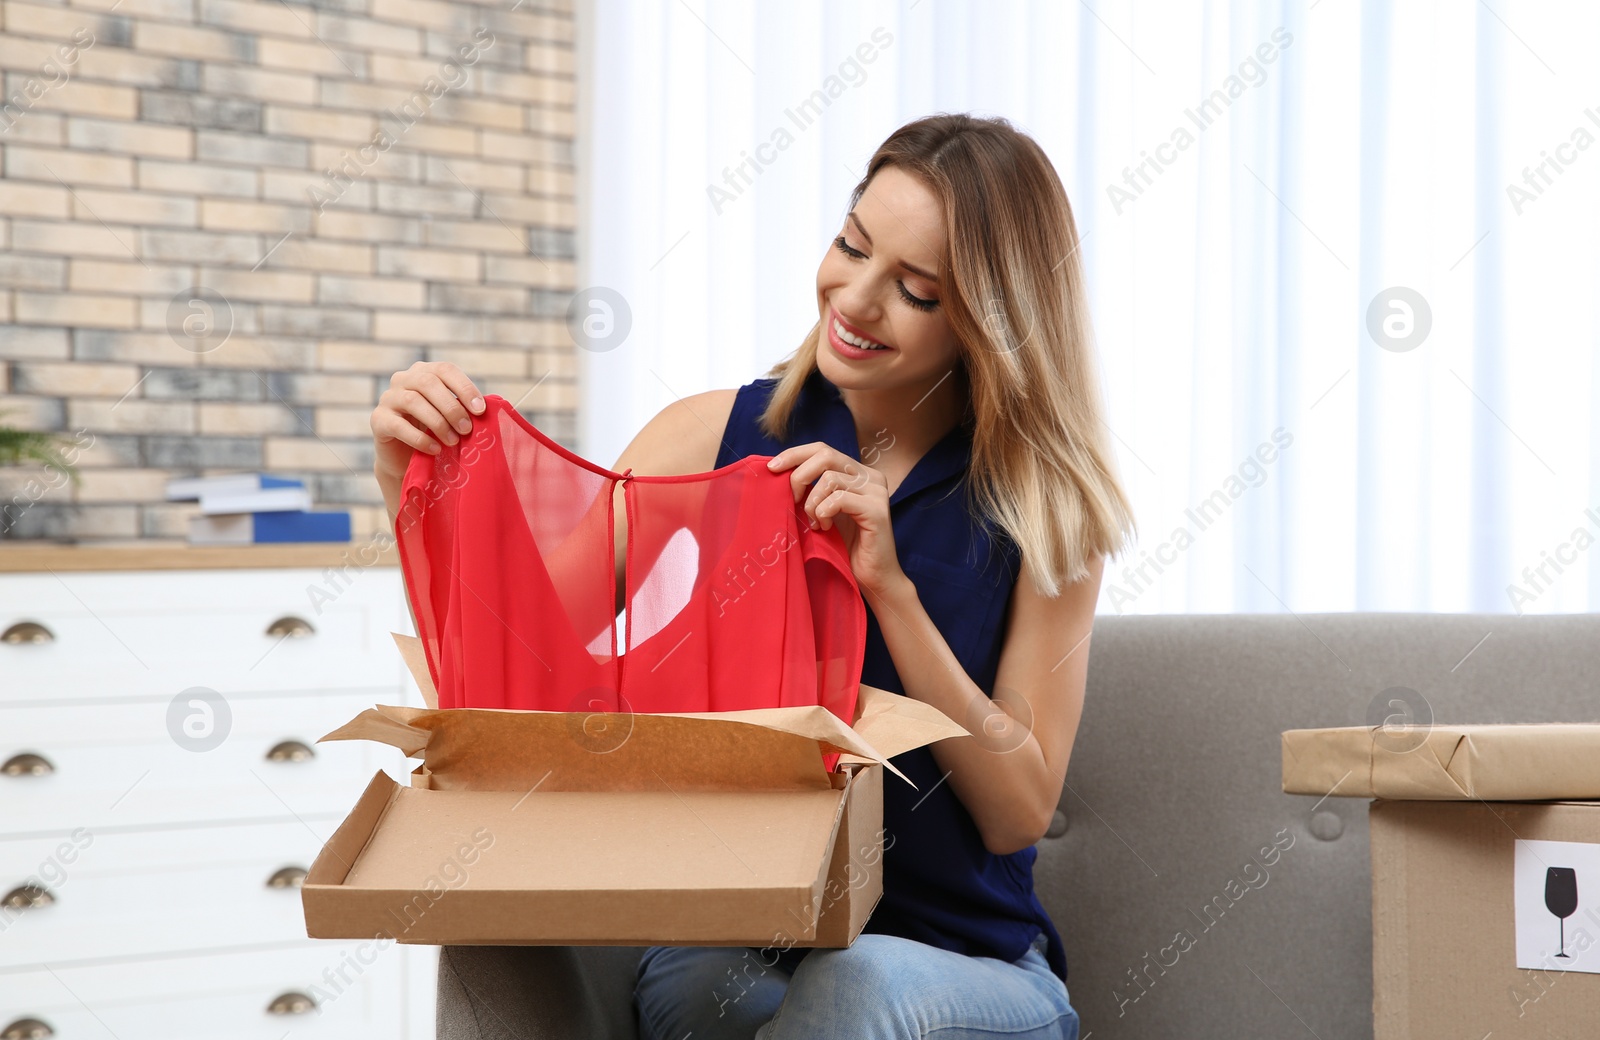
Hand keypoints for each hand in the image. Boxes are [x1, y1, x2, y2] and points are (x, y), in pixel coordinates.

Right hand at [370, 361, 485, 479]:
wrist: (407, 458)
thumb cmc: (435, 433)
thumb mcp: (451, 417)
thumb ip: (465, 408)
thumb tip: (489, 410)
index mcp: (424, 372)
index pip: (445, 369)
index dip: (464, 387)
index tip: (481, 410)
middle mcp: (403, 379)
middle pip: (428, 383)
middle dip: (452, 407)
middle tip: (467, 429)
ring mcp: (388, 398)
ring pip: (413, 401)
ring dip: (438, 422)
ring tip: (453, 441)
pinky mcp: (378, 420)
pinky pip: (398, 425)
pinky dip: (420, 438)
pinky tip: (435, 449)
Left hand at [766, 442, 904, 596]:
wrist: (873, 579)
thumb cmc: (846, 548)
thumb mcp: (824, 512)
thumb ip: (811, 491)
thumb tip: (778, 472)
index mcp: (860, 473)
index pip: (823, 449)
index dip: (795, 454)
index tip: (772, 468)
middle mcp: (871, 476)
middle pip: (826, 455)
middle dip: (799, 475)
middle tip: (791, 499)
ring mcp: (877, 491)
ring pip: (829, 478)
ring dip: (812, 503)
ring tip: (814, 523)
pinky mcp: (877, 510)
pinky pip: (838, 499)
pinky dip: (824, 513)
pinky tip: (825, 528)